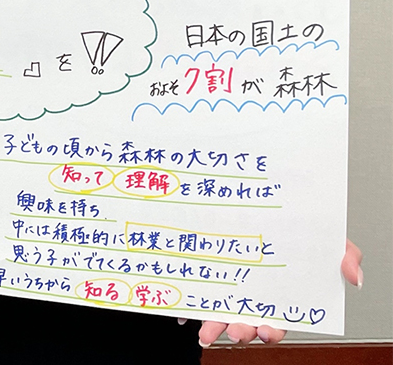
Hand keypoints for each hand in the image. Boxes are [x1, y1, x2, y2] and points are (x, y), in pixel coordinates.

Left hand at [193, 238, 362, 345]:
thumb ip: (345, 256)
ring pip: (219, 313)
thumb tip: (354, 276)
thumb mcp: (328, 240)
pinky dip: (188, 305)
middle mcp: (252, 295)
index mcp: (279, 295)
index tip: (265, 331)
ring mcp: (229, 286)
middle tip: (235, 332)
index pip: (276, 321)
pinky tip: (180, 312)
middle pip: (245, 321)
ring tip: (206, 331)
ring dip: (212, 325)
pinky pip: (197, 294)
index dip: (271, 330)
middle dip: (239, 330)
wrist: (265, 204)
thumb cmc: (298, 232)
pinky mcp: (209, 276)